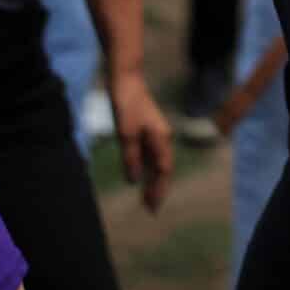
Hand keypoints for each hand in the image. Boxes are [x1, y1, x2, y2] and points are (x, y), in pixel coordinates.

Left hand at [110, 72, 174, 212]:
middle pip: (163, 168)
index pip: (163, 171)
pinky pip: (149, 154)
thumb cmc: (127, 105)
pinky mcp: (146, 130)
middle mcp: (162, 137)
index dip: (159, 190)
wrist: (126, 80)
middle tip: (150, 208)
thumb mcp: (126, 134)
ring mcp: (155, 133)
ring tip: (145, 197)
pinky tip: (140, 176)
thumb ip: (131, 158)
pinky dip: (146, 168)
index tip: (152, 207)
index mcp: (161, 139)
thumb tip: (135, 181)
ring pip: (157, 162)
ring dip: (152, 180)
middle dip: (158, 188)